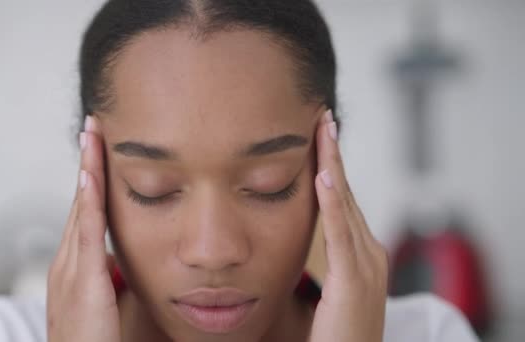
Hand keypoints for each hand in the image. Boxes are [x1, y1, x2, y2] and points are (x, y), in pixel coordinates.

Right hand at [46, 116, 120, 341]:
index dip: (93, 178)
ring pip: (82, 209)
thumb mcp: (110, 300)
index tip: (99, 147)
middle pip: (82, 201)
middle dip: (88, 162)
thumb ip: (118, 274)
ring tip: (91, 135)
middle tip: (94, 126)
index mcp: (76, 265)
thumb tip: (129, 258)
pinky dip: (88, 204)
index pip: (87, 211)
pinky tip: (90, 178)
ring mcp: (70, 270)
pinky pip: (86, 235)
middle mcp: (67, 261)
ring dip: (87, 170)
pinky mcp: (83, 282)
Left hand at [309, 109, 388, 341]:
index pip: (344, 199)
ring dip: (333, 166)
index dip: (332, 166)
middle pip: (347, 192)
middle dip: (334, 154)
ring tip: (324, 132)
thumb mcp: (332, 288)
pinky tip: (324, 178)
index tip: (320, 136)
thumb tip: (307, 236)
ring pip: (345, 204)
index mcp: (362, 253)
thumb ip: (326, 260)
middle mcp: (370, 252)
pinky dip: (333, 204)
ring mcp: (366, 265)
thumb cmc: (338, 333)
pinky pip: (340, 235)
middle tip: (323, 118)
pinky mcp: (354, 281)